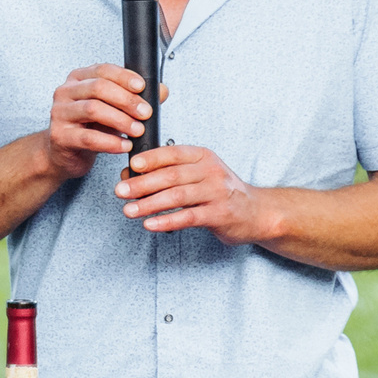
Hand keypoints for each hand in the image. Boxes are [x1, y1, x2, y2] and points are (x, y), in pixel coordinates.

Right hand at [42, 65, 153, 177]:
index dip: (124, 77)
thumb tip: (161, 90)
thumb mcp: (113, 109)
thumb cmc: (89, 127)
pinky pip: (88, 137)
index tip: (142, 87)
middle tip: (145, 112)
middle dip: (126, 100)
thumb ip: (136, 98)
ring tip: (137, 130)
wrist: (65, 154)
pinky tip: (124, 145)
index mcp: (79, 79)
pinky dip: (110, 142)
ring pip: (93, 110)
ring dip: (120, 120)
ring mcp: (60, 113)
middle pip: (98, 88)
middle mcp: (66, 92)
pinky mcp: (60, 136)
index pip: (102, 70)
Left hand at [113, 144, 268, 242]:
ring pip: (177, 196)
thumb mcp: (198, 175)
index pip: (173, 153)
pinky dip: (167, 221)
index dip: (151, 158)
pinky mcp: (219, 214)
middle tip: (120, 191)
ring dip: (149, 204)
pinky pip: (188, 217)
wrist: (257, 212)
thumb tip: (130, 176)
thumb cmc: (220, 192)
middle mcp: (211, 171)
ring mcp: (217, 192)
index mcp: (203, 156)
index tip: (131, 165)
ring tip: (129, 210)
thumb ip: (168, 174)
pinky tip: (150, 224)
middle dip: (142, 184)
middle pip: (171, 175)